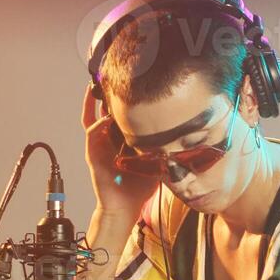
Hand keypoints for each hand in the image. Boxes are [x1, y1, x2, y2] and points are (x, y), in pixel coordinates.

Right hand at [81, 82, 158, 218]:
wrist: (124, 206)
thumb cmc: (139, 186)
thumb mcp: (157, 161)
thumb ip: (167, 147)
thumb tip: (189, 134)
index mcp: (125, 138)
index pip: (127, 112)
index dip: (131, 97)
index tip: (140, 81)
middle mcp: (111, 137)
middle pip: (109, 108)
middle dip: (113, 91)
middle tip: (120, 72)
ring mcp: (100, 142)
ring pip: (97, 113)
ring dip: (99, 98)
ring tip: (103, 80)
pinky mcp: (92, 150)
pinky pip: (90, 128)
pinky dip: (94, 117)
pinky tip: (102, 109)